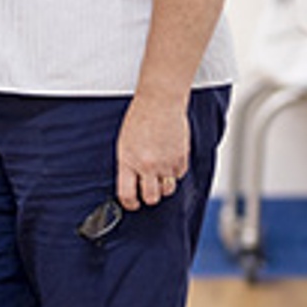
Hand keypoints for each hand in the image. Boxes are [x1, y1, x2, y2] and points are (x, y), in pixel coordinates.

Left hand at [114, 95, 188, 210]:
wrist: (160, 103)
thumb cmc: (140, 119)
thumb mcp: (124, 143)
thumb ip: (128, 164)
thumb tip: (131, 184)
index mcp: (128, 161)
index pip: (127, 194)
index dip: (130, 204)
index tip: (132, 204)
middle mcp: (147, 165)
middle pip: (151, 198)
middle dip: (149, 197)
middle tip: (148, 191)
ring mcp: (165, 163)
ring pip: (167, 190)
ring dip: (163, 186)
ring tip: (159, 174)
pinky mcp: (181, 159)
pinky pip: (179, 176)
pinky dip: (175, 173)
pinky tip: (169, 160)